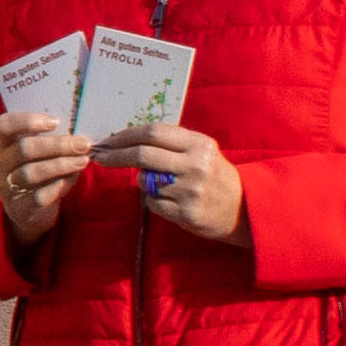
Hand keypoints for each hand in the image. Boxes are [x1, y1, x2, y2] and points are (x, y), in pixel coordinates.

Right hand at [0, 107, 91, 240]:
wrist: (29, 212)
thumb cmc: (39, 172)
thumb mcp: (39, 155)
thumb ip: (53, 142)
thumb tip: (81, 136)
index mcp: (5, 144)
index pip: (4, 125)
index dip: (26, 121)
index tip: (55, 122)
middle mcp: (2, 164)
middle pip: (24, 149)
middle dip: (57, 145)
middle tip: (83, 144)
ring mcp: (8, 187)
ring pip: (31, 172)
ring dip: (61, 165)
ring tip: (83, 161)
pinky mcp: (20, 208)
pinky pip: (39, 196)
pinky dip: (59, 185)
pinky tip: (73, 178)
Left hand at [97, 120, 244, 242]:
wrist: (244, 208)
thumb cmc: (214, 174)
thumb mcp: (200, 151)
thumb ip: (171, 143)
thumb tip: (126, 139)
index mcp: (199, 144)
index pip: (153, 133)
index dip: (125, 135)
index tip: (108, 141)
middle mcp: (196, 165)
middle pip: (143, 155)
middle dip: (116, 155)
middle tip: (101, 158)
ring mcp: (190, 190)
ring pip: (144, 181)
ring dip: (142, 180)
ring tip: (159, 182)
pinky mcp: (186, 213)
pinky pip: (152, 202)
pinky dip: (152, 199)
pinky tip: (170, 199)